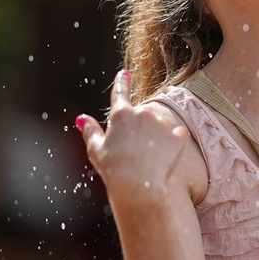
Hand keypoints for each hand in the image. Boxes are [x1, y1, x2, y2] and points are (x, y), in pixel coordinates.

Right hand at [75, 70, 189, 200]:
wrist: (139, 187)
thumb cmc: (113, 169)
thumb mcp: (96, 150)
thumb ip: (90, 131)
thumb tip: (81, 118)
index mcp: (121, 114)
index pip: (120, 92)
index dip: (121, 81)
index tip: (125, 72)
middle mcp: (143, 113)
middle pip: (141, 116)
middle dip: (139, 129)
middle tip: (133, 151)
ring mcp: (162, 123)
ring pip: (159, 126)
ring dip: (155, 137)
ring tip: (148, 158)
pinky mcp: (177, 135)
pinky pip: (176, 136)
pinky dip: (172, 144)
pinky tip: (164, 158)